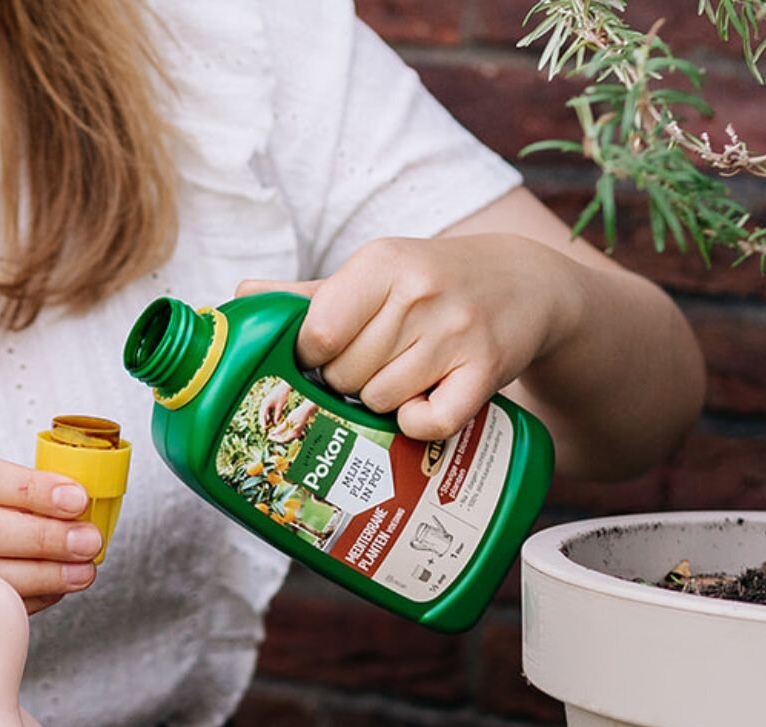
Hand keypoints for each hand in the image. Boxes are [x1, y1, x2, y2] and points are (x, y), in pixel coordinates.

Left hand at [238, 234, 579, 440]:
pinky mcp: (486, 369)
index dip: (314, 358)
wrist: (523, 284)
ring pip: (381, 401)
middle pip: (345, 375)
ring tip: (405, 378)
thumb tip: (242, 299)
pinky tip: (425, 405)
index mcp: (380, 263)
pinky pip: (431, 421)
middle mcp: (418, 293)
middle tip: (375, 367)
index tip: (330, 357)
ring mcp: (456, 332)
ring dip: (384, 403)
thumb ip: (310, 295)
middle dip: (350, 382)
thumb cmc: (433, 284)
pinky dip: (420, 424)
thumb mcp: (377, 274)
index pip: (316, 335)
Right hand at [258, 380, 291, 428]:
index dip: (263, 422)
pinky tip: (271, 420)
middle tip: (265, 429)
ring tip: (269, 426)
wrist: (284, 387)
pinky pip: (267, 411)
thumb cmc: (282, 396)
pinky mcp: (268, 402)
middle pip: (262, 415)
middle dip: (263, 421)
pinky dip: (268, 415)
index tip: (264, 428)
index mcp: (265, 404)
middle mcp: (264, 403)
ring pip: (264, 413)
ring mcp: (265, 403)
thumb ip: (277, 415)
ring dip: (266, 419)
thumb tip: (275, 424)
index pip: (262, 415)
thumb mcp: (280, 407)